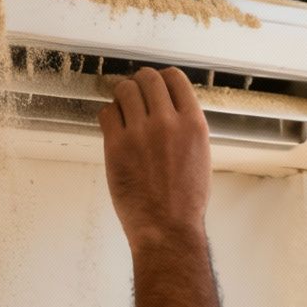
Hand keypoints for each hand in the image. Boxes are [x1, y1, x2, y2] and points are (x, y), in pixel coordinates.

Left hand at [99, 67, 211, 251]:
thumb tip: (170, 106)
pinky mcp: (116, 145)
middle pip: (148, 78)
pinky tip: (115, 127)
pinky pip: (107, 112)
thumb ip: (186, 126)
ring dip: (122, 95)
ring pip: (124, 90)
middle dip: (141, 83)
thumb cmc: (185, 199)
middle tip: (136, 94)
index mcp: (193, 123)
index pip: (175, 78)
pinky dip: (109, 115)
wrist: (167, 228)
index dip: (163, 78)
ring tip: (124, 109)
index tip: (157, 85)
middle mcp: (167, 122)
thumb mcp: (200, 154)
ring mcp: (140, 133)